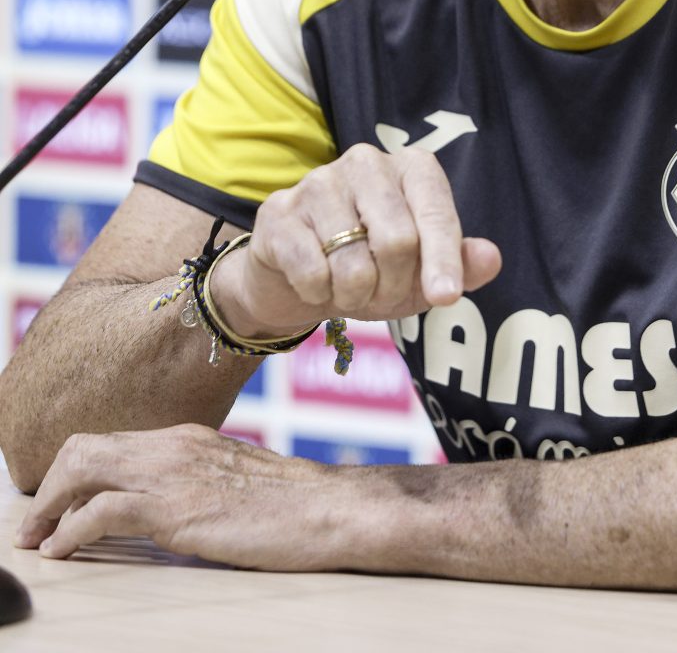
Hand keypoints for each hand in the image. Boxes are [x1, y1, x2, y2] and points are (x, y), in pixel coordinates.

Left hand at [14, 426, 361, 570]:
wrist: (329, 507)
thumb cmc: (294, 504)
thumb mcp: (236, 482)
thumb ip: (199, 484)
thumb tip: (173, 508)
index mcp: (187, 437)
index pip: (111, 442)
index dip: (75, 472)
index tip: (58, 503)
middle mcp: (172, 444)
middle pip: (84, 447)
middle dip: (50, 486)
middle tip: (35, 523)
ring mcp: (171, 471)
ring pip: (82, 469)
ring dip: (48, 507)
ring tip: (37, 538)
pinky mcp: (173, 506)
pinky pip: (100, 511)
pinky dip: (69, 531)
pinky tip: (62, 551)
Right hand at [213, 143, 501, 338]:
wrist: (297, 275)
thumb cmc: (374, 267)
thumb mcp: (422, 272)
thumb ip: (461, 265)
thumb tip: (490, 258)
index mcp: (412, 167)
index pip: (435, 214)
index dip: (443, 259)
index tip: (446, 296)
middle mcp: (366, 162)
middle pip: (397, 242)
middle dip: (394, 288)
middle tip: (383, 295)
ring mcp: (319, 181)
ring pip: (353, 264)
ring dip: (356, 296)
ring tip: (350, 288)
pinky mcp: (279, 210)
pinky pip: (311, 272)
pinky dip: (319, 294)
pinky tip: (315, 280)